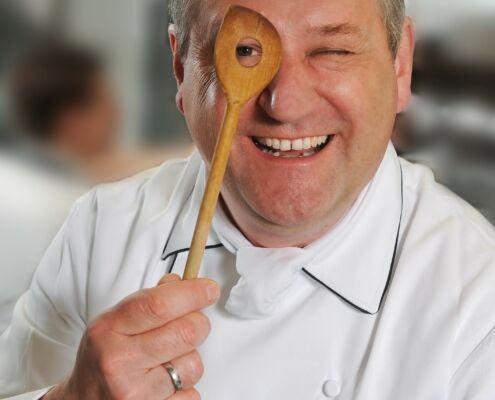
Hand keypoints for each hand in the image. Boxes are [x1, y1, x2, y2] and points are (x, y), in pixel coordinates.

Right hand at [45, 274, 219, 399]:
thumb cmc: (102, 359)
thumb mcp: (114, 323)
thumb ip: (149, 300)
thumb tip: (183, 283)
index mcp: (109, 330)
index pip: (159, 304)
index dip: (192, 293)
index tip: (209, 288)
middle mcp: (120, 361)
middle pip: (185, 332)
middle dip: (199, 323)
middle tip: (193, 323)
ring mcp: (135, 391)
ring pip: (193, 364)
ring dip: (190, 358)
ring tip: (170, 358)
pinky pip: (192, 393)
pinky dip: (185, 385)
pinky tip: (165, 381)